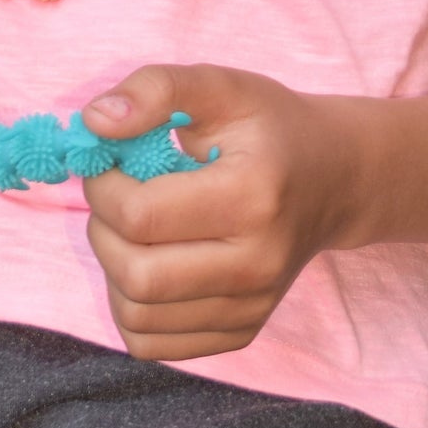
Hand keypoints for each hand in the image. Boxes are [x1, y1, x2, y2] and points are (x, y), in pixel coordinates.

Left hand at [81, 65, 357, 360]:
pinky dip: (130, 305)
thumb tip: (94, 122)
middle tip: (116, 195)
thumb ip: (155, 88)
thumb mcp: (219, 84)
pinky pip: (154, 343)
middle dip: (102, 228)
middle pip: (136, 276)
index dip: (102, 184)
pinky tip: (148, 261)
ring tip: (134, 228)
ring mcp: (251, 306)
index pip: (140, 216)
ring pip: (137, 316)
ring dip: (111, 268)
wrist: (333, 179)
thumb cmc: (268, 126)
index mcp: (250, 197)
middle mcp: (256, 265)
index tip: (110, 160)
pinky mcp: (242, 332)